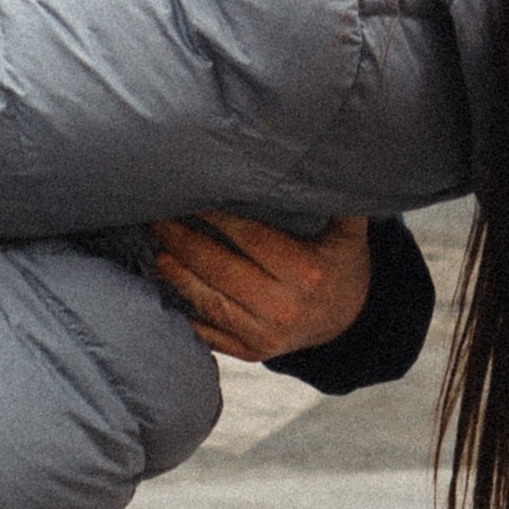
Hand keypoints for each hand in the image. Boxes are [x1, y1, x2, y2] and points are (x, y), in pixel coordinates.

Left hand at [149, 211, 370, 362]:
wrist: (350, 323)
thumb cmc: (342, 266)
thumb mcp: (349, 233)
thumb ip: (340, 199)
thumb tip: (328, 157)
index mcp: (306, 272)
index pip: (251, 238)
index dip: (217, 218)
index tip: (193, 198)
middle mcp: (284, 307)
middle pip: (222, 270)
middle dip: (185, 244)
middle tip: (159, 221)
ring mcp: (266, 335)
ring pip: (210, 303)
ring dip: (178, 277)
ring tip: (158, 253)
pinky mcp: (253, 352)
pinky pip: (212, 334)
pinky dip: (187, 312)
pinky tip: (167, 291)